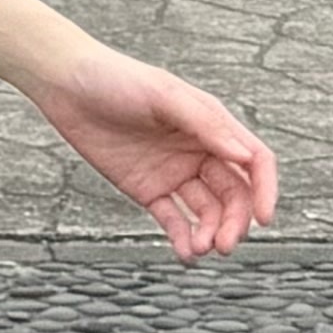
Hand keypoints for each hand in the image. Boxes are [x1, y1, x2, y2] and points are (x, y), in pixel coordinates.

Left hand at [16, 39, 276, 258]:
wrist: (66, 85)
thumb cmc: (117, 79)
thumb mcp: (163, 95)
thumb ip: (205, 124)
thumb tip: (244, 156)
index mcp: (212, 125)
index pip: (253, 162)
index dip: (265, 190)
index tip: (265, 219)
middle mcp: (199, 151)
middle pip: (233, 194)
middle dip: (234, 221)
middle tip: (224, 244)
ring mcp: (174, 173)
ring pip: (206, 211)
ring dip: (209, 233)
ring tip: (199, 249)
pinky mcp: (147, 190)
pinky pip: (172, 219)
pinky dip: (182, 238)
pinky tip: (185, 253)